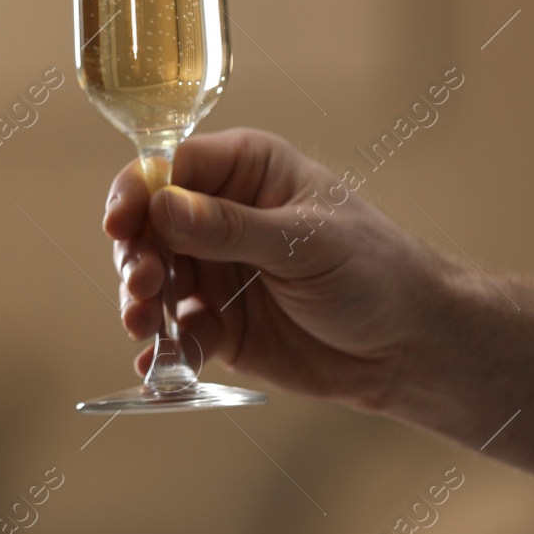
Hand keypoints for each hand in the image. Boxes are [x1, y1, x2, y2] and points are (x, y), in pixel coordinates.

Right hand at [103, 128, 453, 408]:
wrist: (412, 348)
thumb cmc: (375, 271)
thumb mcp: (305, 242)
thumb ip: (230, 227)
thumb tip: (162, 206)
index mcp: (247, 170)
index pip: (172, 166)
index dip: (138, 192)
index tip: (121, 225)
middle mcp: (220, 215)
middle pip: (149, 225)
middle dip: (136, 255)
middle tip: (142, 285)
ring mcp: (216, 271)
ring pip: (153, 280)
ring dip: (141, 303)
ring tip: (143, 326)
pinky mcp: (219, 325)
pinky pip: (176, 334)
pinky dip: (161, 350)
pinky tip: (154, 367)